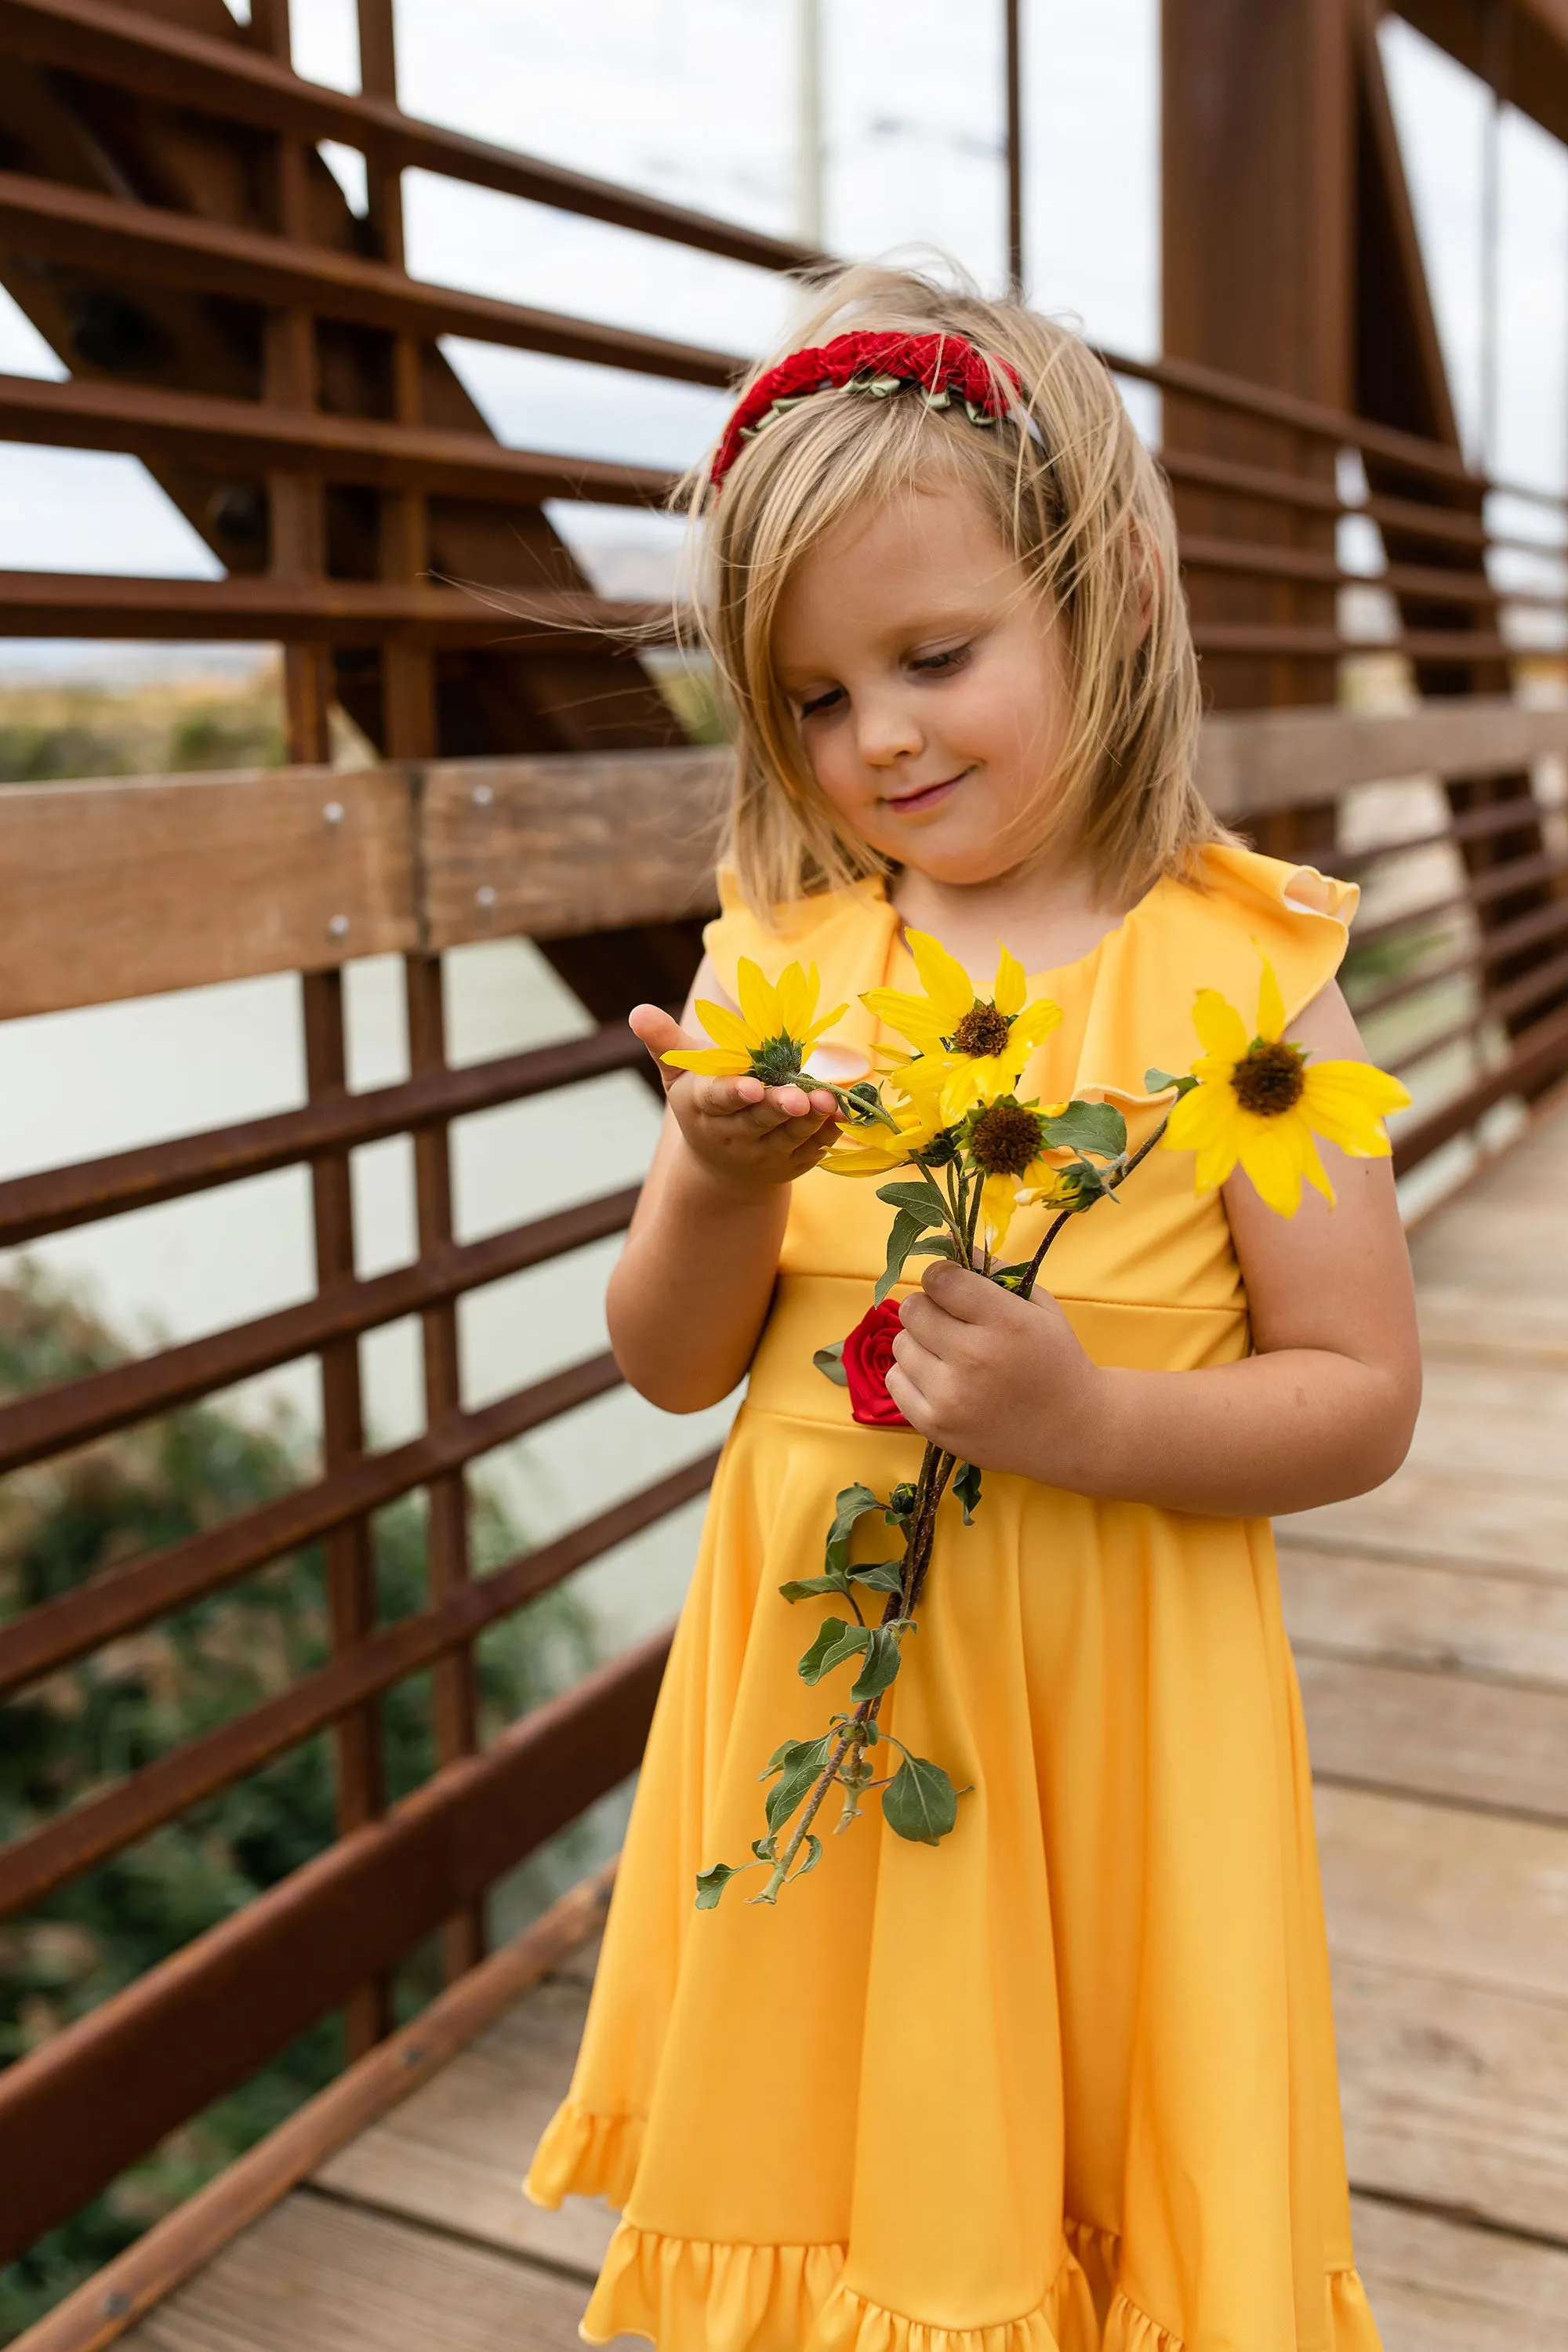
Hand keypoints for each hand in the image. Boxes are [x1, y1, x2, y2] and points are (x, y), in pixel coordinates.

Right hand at [629, 1005, 841, 1197]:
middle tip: (801, 1096)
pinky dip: (827, 1134)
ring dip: (810, 1119)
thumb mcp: (680, 1075)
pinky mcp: (790, 1164)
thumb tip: (638, 1010)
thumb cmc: (702, 1106)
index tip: (751, 1086)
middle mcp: (732, 1134)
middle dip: (779, 1107)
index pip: (717, 1099)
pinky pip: (811, 1150)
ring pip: (788, 1135)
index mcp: (703, 1108)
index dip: (734, 1093)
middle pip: (758, 1119)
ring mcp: (762, 1153)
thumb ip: (665, 1042)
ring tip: (829, 1100)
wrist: (721, 1171)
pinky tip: (842, 1115)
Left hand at [887, 1260, 1112, 1487]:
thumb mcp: (1039, 1306)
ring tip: (949, 1352)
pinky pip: (895, 1381)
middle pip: (913, 1309)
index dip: (943, 1277)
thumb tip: (947, 1242)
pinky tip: (940, 1377)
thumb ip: (994, 1270)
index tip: (953, 1286)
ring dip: (920, 1341)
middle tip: (951, 1320)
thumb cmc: (1056, 1360)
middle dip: (929, 1307)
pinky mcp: (935, 1426)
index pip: (940, 1280)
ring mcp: (951, 1396)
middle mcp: (974, 1358)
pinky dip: (912, 1374)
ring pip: (901, 1344)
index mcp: (1005, 1322)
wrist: (1072, 1431)